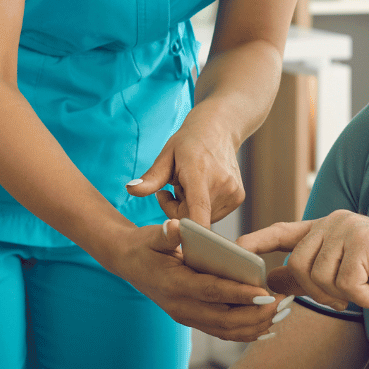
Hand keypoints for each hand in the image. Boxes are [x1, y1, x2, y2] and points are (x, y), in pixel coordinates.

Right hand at [103, 220, 279, 341]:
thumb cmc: (146, 246)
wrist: (129, 263)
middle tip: (282, 305)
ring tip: (282, 315)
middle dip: (256, 315)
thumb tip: (175, 227)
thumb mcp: (153, 236)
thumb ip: (166, 234)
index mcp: (175, 285)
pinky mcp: (193, 320)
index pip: (212, 292)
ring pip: (226, 330)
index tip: (265, 294)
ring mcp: (187, 317)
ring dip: (255, 326)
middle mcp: (181, 307)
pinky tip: (267, 328)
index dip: (239, 294)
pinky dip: (246, 333)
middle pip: (224, 319)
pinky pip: (222, 332)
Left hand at [125, 113, 243, 227]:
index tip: (179, 239)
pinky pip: (213, 214)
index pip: (198, 211)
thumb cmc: (188, 143)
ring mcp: (233, 192)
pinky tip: (201, 189)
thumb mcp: (166, 156)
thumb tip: (130, 189)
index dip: (189, 230)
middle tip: (173, 189)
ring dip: (190, 208)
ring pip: (202, 218)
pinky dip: (203, 207)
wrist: (218, 130)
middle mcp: (222, 185)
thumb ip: (151, 178)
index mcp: (200, 173)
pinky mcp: (238, 198)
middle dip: (177, 210)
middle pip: (192, 218)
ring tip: (189, 186)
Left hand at [238, 211, 368, 311]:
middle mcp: (334, 222)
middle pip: (299, 265)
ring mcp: (349, 229)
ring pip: (319, 276)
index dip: (258, 240)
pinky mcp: (364, 242)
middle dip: (319, 292)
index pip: (283, 231)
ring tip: (366, 292)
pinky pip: (345, 282)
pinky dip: (361, 297)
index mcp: (326, 227)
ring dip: (342, 295)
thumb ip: (309, 274)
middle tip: (347, 299)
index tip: (234, 249)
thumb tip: (273, 278)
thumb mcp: (342, 276)